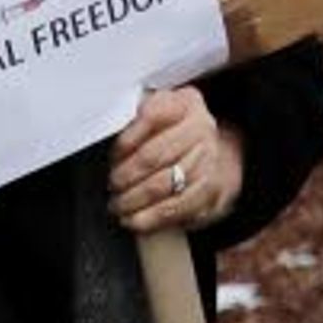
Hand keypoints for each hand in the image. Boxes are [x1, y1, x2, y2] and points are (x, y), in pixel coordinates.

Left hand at [109, 85, 240, 234]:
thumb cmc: (175, 135)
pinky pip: (175, 208)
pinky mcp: (209, 190)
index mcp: (185, 103)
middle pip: (153, 154)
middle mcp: (201, 128)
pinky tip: (134, 220)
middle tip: (112, 184)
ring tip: (118, 205)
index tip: (113, 155)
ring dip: (133, 200)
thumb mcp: (160, 114)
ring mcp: (208, 159)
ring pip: (161, 185)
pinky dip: (149, 218)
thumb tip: (110, 135)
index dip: (127, 138)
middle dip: (125, 175)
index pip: (152, 114)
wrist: (212, 156)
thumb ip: (137, 120)